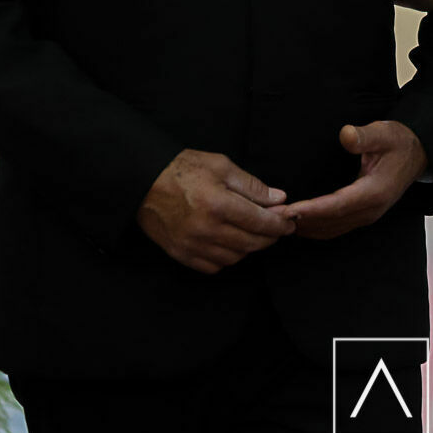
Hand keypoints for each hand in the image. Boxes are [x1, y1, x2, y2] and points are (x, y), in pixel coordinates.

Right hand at [136, 149, 295, 273]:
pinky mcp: (182, 254)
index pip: (261, 222)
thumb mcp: (221, 166)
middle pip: (252, 243)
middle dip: (269, 237)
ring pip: (236, 257)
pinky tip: (228, 242)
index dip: (280, 224)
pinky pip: (215, 266)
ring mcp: (193, 245)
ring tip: (250, 231)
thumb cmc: (182, 169)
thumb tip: (278, 199)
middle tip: (276, 228)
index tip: (289, 222)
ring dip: (249, 247)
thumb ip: (252, 185)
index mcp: (219, 204)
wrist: (143, 182)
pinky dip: (227, 257)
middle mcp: (207, 230)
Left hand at [286, 122, 427, 240]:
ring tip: (277, 223)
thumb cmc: (399, 142)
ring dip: (304, 227)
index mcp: (374, 192)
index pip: (337, 205)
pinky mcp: (362, 215)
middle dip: (299, 222)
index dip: (311, 210)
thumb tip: (345, 135)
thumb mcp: (384, 132)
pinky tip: (297, 223)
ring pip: (330, 229)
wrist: (417, 154)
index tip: (288, 211)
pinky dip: (314, 228)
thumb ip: (365, 136)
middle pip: (329, 222)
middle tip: (271, 218)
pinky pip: (334, 228)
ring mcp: (366, 216)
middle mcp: (370, 210)